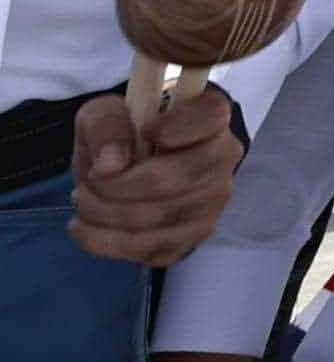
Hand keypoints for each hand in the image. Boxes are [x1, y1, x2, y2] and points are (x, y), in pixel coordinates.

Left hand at [68, 84, 243, 265]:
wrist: (131, 169)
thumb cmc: (125, 134)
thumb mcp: (104, 112)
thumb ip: (106, 124)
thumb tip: (110, 166)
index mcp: (210, 115)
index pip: (211, 117)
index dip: (177, 127)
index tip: (145, 132)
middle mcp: (222, 160)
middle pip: (170, 180)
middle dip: (114, 186)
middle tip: (88, 179)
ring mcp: (211, 204)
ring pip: (154, 220)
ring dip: (102, 214)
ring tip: (83, 200)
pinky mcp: (191, 239)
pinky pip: (146, 249)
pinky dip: (103, 242)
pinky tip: (86, 226)